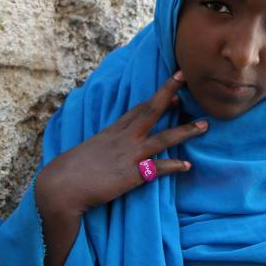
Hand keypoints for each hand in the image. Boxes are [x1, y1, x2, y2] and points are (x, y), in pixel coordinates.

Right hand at [35, 70, 206, 214]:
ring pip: (163, 138)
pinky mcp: (131, 174)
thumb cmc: (72, 168)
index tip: (176, 82)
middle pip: (151, 111)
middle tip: (187, 78)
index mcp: (113, 130)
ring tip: (204, 126)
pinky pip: (157, 169)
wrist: (60, 186)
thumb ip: (107, 142)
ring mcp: (129, 155)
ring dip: (185, 131)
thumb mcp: (92, 148)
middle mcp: (124, 138)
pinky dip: (174, 166)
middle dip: (170, 93)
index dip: (159, 95)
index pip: (139, 107)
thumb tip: (117, 142)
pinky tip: (188, 165)